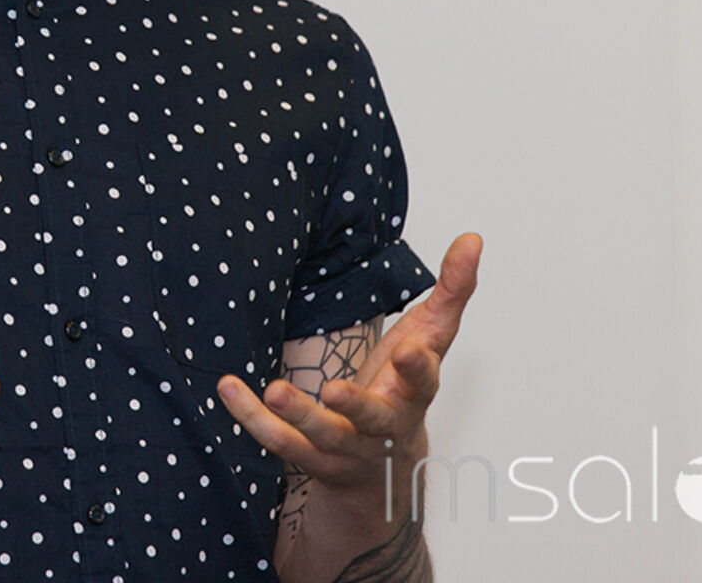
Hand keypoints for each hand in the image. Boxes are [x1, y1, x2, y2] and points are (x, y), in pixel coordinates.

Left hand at [218, 234, 481, 520]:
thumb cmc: (406, 385)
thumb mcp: (432, 336)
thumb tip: (473, 238)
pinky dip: (252, 418)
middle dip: (357, 407)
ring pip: (323, 437)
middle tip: (335, 391)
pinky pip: (280, 442)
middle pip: (375, 420)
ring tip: (273, 389)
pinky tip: (228, 388)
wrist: (386, 462)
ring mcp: (348, 446)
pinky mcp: (312, 458)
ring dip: (297, 415)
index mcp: (414, 392)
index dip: (417, 368)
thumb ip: (453, 289)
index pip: (424, 381)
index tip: (409, 350)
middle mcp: (383, 424)